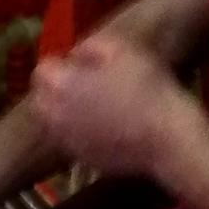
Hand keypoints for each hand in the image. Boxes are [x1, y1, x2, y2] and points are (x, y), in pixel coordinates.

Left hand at [30, 36, 197, 178]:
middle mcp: (56, 117)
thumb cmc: (146, 88)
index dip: (59, 64)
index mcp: (60, 86)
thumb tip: (77, 53)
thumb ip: (91, 46)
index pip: (41, 70)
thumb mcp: (122, 50)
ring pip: (54, 124)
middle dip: (53, 91)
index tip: (79, 64)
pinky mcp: (85, 161)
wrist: (168, 139)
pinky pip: (74, 143)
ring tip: (90, 107)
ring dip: (64, 114)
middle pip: (41, 100)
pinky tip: (105, 129)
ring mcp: (69, 142)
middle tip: (79, 84)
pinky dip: (81, 135)